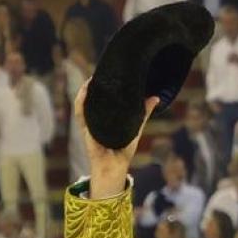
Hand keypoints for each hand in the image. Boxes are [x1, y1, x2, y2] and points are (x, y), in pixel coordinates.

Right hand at [74, 79, 159, 199]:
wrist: (114, 167)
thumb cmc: (123, 150)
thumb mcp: (136, 127)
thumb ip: (143, 113)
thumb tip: (156, 97)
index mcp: (108, 117)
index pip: (104, 97)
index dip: (105, 84)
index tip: (110, 71)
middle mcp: (97, 118)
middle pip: (92, 97)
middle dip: (94, 83)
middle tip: (101, 70)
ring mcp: (89, 123)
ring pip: (83, 102)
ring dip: (86, 89)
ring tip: (92, 78)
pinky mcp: (86, 129)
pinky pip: (80, 112)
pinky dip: (81, 101)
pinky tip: (84, 91)